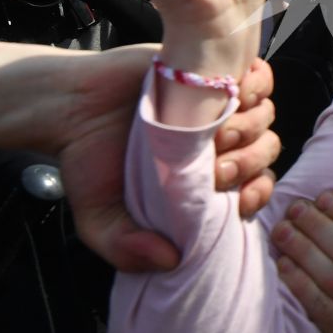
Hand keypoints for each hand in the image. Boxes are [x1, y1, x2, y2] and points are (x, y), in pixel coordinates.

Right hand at [54, 52, 280, 272]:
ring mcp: (213, 104)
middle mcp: (214, 140)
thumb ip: (127, 249)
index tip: (240, 201)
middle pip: (265, 149)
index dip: (257, 193)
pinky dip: (256, 84)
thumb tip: (170, 261)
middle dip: (252, 162)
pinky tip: (233, 95)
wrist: (67, 107)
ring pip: (264, 114)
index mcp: (202, 175)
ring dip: (252, 126)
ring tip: (218, 133)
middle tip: (219, 167)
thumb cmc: (87, 161)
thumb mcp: (100, 221)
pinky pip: (255, 75)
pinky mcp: (207, 71)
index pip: (255, 186)